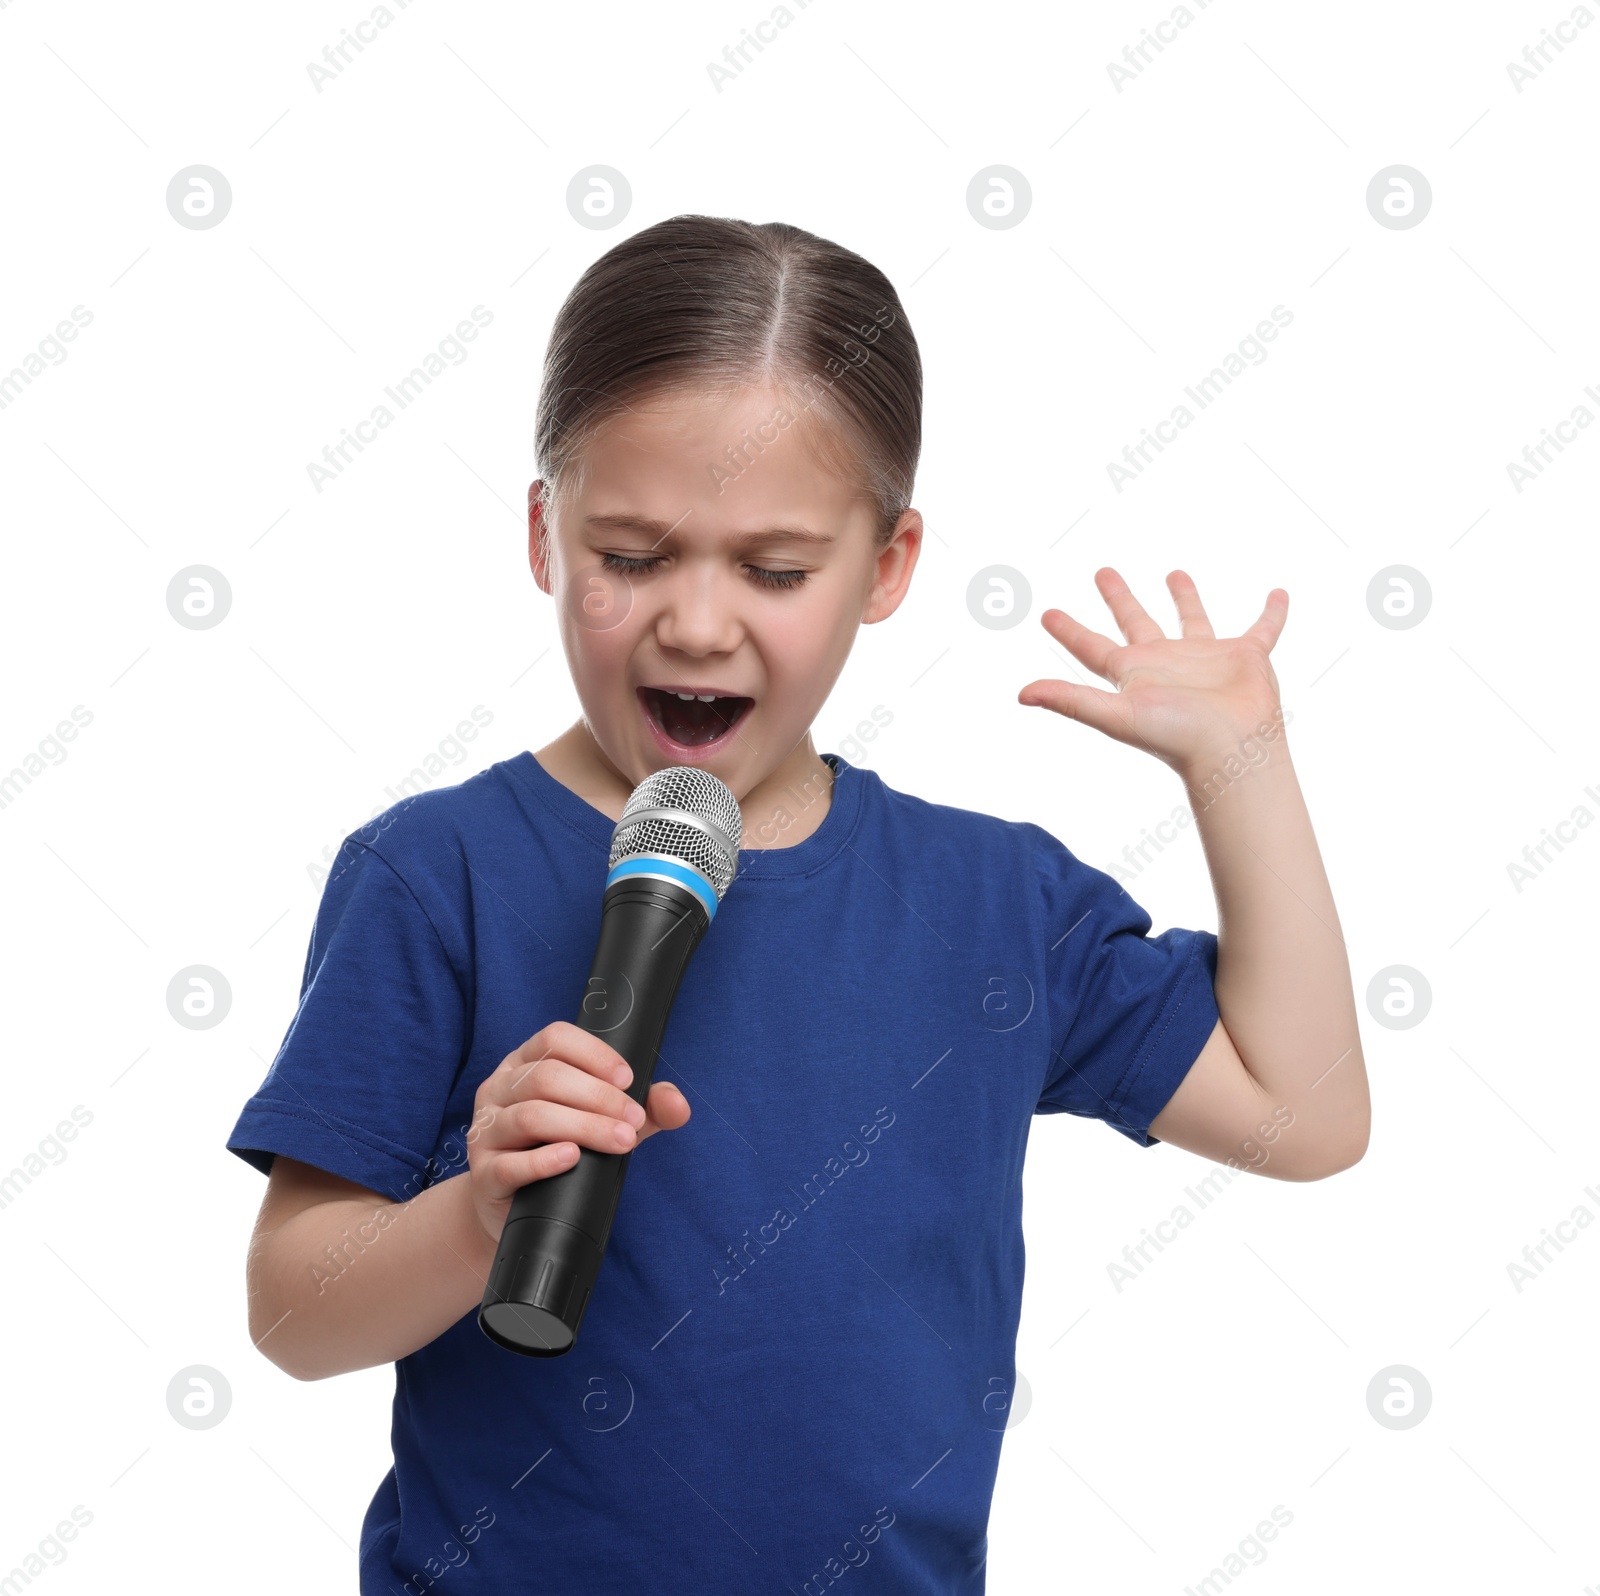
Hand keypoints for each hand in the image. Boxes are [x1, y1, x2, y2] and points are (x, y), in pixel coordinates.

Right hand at [467, 1021, 690, 1246]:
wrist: (516, 1210)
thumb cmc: (563, 1153)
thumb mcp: (605, 1123)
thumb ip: (645, 1110)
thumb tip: (678, 1104)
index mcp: (525, 1064)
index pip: (555, 1038)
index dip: (594, 1054)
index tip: (629, 1079)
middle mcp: (499, 1090)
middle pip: (546, 1077)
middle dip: (599, 1098)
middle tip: (635, 1121)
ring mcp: (486, 1132)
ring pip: (531, 1115)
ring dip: (584, 1126)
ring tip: (621, 1141)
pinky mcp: (484, 1175)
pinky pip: (510, 1164)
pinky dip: (544, 1160)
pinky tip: (573, 1158)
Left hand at [1017, 567, 1287, 777]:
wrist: (1232, 750)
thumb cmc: (1176, 737)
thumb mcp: (1115, 714)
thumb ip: (1070, 700)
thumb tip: (1021, 693)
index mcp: (1133, 673)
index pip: (1090, 646)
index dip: (1067, 630)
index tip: (1046, 613)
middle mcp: (1166, 662)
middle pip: (1136, 622)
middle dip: (1119, 598)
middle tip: (1102, 571)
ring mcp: (1206, 659)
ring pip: (1193, 619)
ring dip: (1185, 597)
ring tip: (1175, 573)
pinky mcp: (1247, 657)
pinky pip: (1262, 628)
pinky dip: (1272, 613)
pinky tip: (1278, 593)